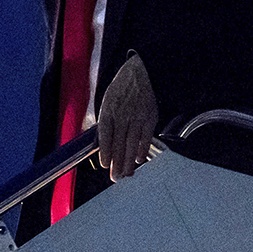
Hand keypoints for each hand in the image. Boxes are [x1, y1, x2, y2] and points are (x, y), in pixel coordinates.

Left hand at [97, 52, 157, 181]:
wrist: (140, 73)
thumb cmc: (121, 89)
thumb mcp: (107, 101)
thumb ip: (106, 121)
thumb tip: (103, 143)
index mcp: (108, 111)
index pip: (106, 136)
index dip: (106, 153)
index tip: (106, 165)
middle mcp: (122, 115)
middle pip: (119, 144)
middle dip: (117, 163)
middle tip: (116, 178)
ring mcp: (137, 117)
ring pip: (132, 144)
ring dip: (129, 161)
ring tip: (127, 174)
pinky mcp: (149, 117)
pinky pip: (146, 137)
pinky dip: (143, 150)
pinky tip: (139, 160)